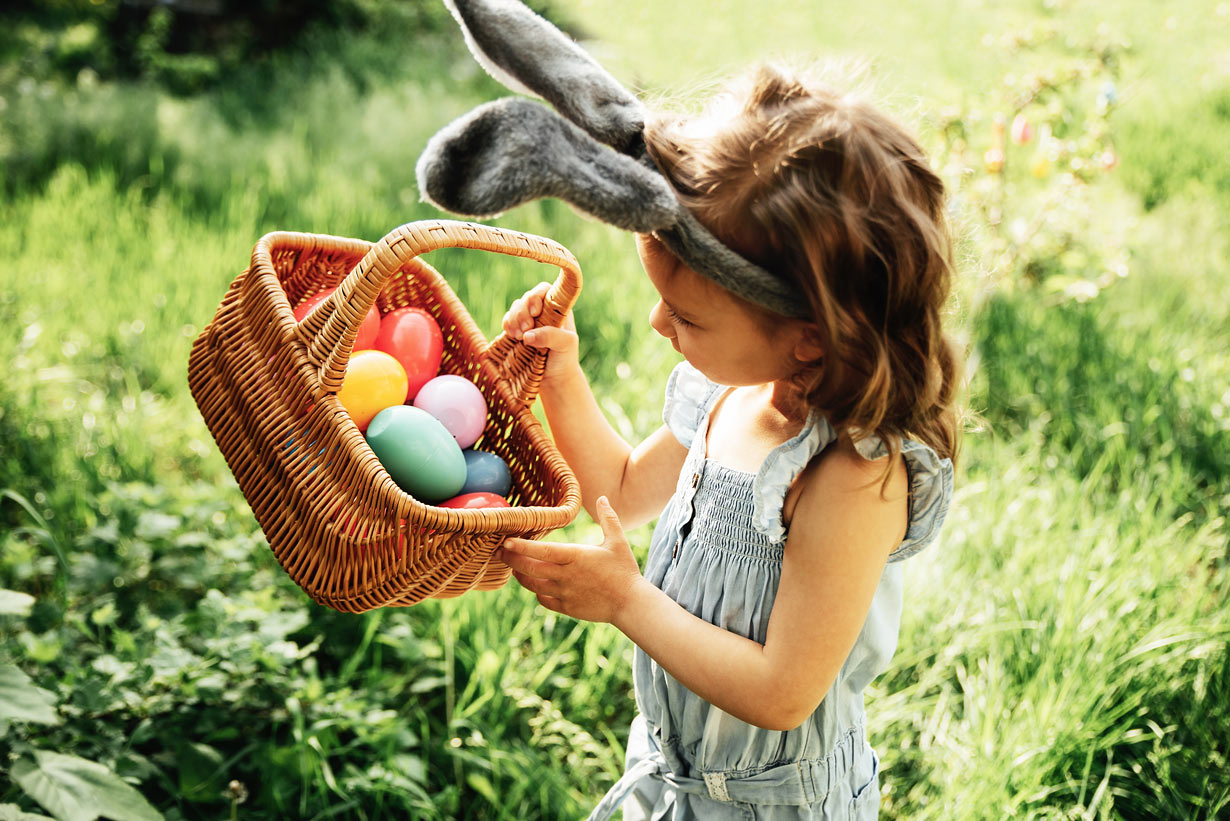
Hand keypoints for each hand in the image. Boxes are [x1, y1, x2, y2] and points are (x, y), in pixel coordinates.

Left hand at [496, 497, 642, 622]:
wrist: (630, 603)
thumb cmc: (624, 570)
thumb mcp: (618, 541)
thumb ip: (608, 518)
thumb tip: (603, 498)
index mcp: (575, 557)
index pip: (542, 551)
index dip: (522, 546)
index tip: (506, 541)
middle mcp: (566, 576)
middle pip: (530, 568)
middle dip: (511, 559)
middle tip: (499, 552)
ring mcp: (564, 593)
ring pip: (533, 585)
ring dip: (520, 575)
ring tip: (513, 566)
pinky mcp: (566, 607)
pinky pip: (543, 599)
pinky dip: (536, 591)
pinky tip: (535, 583)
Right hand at [501, 282, 579, 383]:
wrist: (553, 378)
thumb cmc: (564, 358)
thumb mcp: (565, 345)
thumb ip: (551, 336)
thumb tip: (527, 335)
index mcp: (557, 309)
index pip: (544, 290)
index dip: (536, 296)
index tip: (535, 312)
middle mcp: (542, 311)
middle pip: (527, 299)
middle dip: (523, 312)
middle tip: (526, 329)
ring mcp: (528, 320)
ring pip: (515, 308)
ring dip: (514, 320)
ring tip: (520, 337)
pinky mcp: (517, 331)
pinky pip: (507, 321)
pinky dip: (507, 325)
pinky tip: (513, 336)